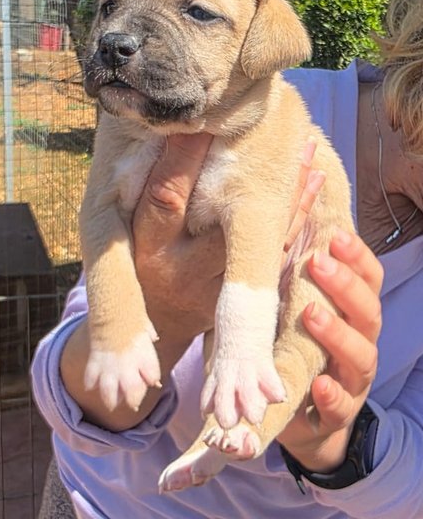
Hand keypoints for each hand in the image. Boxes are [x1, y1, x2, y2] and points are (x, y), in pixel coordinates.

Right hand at [133, 135, 322, 346]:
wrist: (155, 324)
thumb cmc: (141, 261)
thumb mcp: (131, 228)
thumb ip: (153, 187)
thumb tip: (176, 130)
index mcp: (146, 246)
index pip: (166, 196)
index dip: (185, 156)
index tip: (209, 117)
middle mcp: (180, 272)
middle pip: (227, 224)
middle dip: (263, 182)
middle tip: (293, 141)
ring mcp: (212, 295)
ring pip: (261, 247)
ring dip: (291, 203)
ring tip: (310, 160)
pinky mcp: (237, 307)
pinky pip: (274, 266)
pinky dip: (293, 228)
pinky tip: (310, 195)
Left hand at [278, 231, 383, 471]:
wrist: (299, 415)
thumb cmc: (296, 349)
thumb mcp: (293, 311)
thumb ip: (292, 279)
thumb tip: (277, 231)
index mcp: (352, 314)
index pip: (367, 280)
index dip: (357, 256)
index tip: (336, 235)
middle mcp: (361, 343)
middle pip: (367, 311)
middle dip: (345, 285)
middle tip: (318, 262)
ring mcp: (352, 381)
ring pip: (361, 356)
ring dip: (337, 334)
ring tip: (312, 315)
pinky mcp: (338, 414)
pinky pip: (341, 406)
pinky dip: (331, 394)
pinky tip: (319, 382)